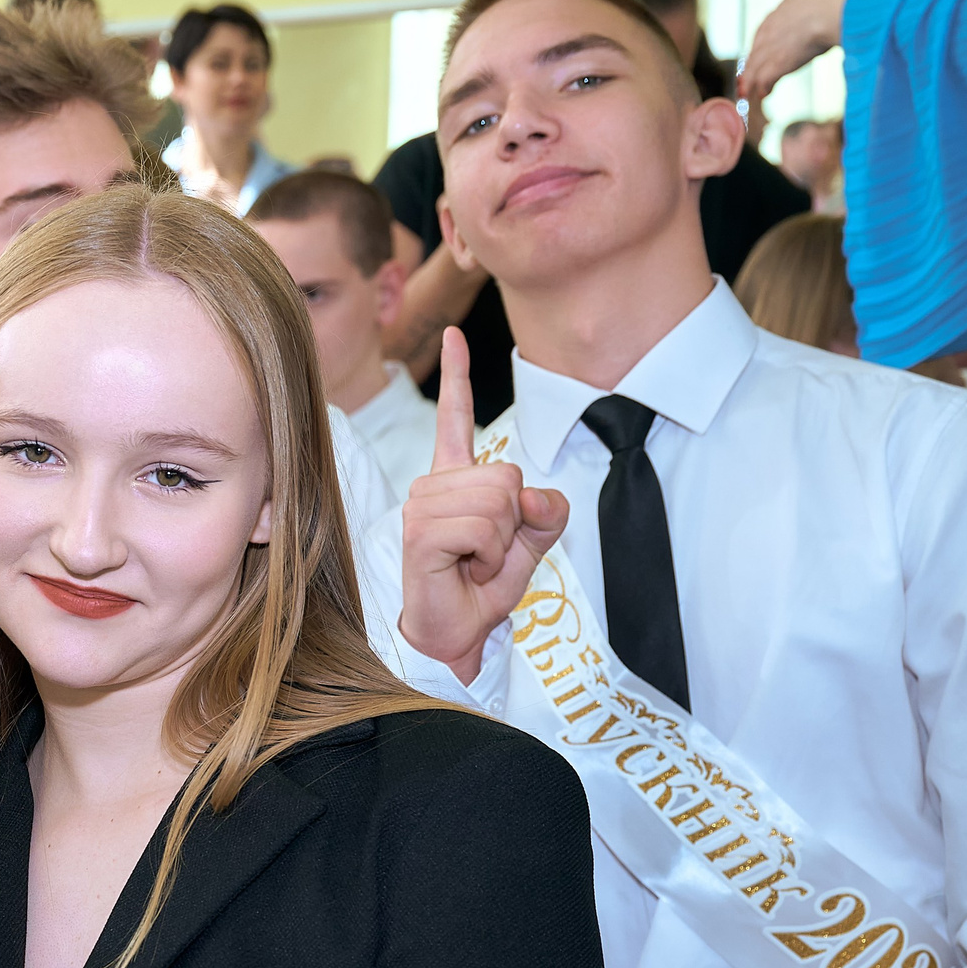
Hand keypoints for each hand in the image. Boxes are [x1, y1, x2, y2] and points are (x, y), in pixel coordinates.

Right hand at [396, 328, 569, 682]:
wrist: (456, 632)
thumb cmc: (482, 586)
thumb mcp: (531, 544)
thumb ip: (546, 511)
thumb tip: (533, 495)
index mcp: (456, 479)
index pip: (456, 418)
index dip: (457, 377)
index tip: (454, 334)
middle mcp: (432, 486)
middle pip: (506, 474)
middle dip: (514, 520)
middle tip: (489, 551)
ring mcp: (421, 507)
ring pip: (496, 501)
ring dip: (501, 542)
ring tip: (474, 561)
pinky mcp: (420, 534)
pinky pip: (480, 527)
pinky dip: (487, 554)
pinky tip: (464, 567)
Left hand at [739, 0, 856, 103]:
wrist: (836, 11)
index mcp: (779, 12)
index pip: (762, 31)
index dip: (760, 45)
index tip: (758, 54)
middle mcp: (770, 30)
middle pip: (755, 52)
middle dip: (752, 66)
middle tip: (747, 79)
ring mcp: (772, 48)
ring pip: (756, 68)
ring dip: (753, 82)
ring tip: (752, 93)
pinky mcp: (777, 64)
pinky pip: (765, 80)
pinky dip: (763, 88)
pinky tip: (764, 95)